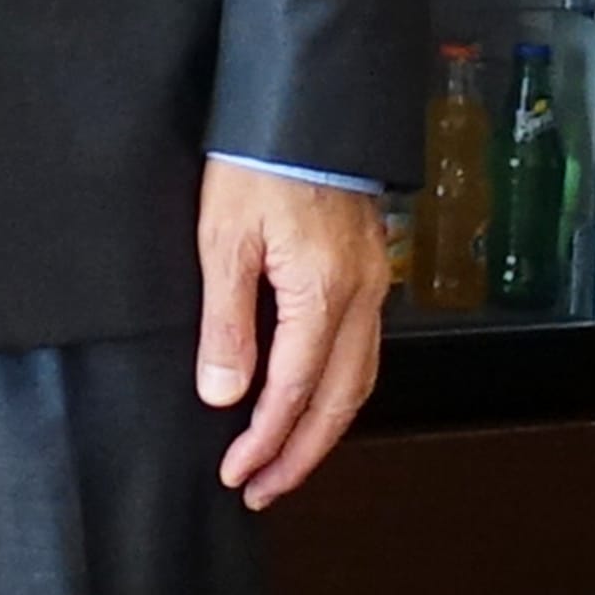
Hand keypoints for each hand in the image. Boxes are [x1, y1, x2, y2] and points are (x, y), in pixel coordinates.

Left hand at [197, 160, 387, 507]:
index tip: (236, 473)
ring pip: (359, 380)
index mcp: (322, 294)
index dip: (265, 440)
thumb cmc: (257, 162)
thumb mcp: (222, 239)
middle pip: (340, 401)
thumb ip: (227, 323)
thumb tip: (225, 396)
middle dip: (300, 453)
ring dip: (323, 428)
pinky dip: (337, 390)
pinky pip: (363, 350)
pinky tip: (313, 401)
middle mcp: (360, 297)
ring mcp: (371, 284)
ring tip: (285, 462)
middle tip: (262, 490)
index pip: (293, 391)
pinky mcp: (368, 270)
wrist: (303, 104)